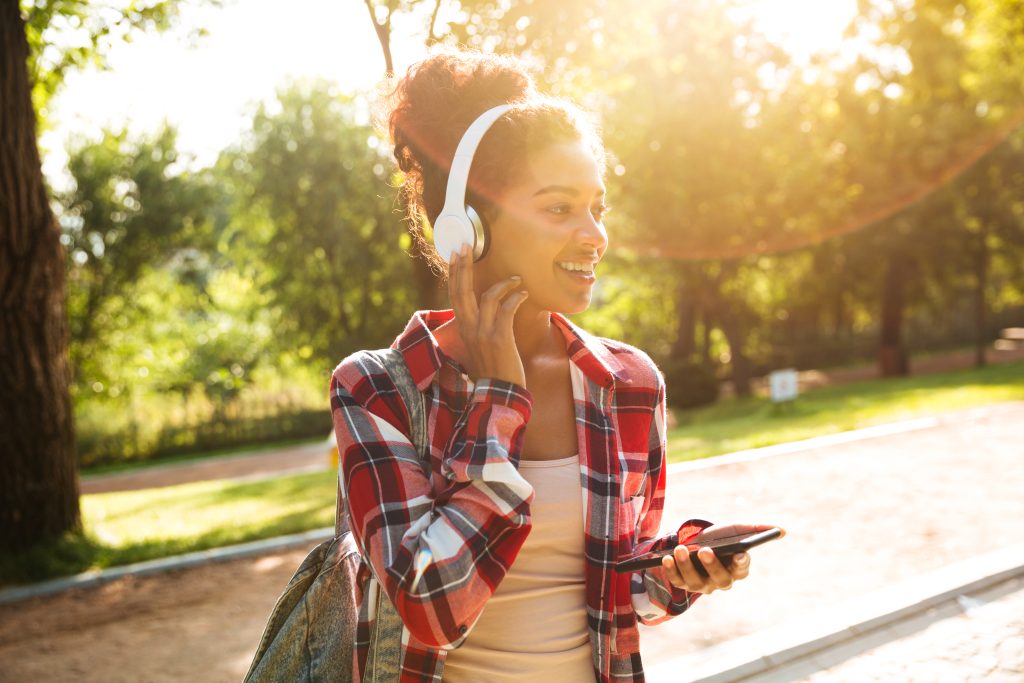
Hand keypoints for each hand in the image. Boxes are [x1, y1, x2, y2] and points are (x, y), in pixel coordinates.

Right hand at [448, 243, 528, 387]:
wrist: (500, 393)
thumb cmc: (494, 368)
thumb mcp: (479, 344)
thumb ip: (479, 325)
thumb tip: (486, 305)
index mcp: (463, 328)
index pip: (455, 295)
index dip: (455, 273)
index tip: (456, 254)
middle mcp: (469, 328)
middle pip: (462, 291)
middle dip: (464, 267)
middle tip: (467, 247)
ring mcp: (483, 333)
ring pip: (487, 297)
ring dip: (503, 284)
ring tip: (516, 279)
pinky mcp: (499, 338)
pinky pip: (506, 309)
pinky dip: (515, 298)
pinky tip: (523, 294)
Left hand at [661, 524, 783, 594]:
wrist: (696, 541)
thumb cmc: (722, 537)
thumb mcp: (736, 529)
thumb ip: (757, 530)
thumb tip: (781, 530)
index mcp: (738, 568)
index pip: (742, 570)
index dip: (741, 563)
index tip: (739, 554)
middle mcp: (722, 580)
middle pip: (720, 579)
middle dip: (712, 566)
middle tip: (705, 550)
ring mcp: (703, 584)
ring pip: (696, 582)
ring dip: (687, 566)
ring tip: (680, 549)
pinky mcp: (684, 583)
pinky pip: (678, 581)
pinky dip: (671, 570)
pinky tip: (665, 558)